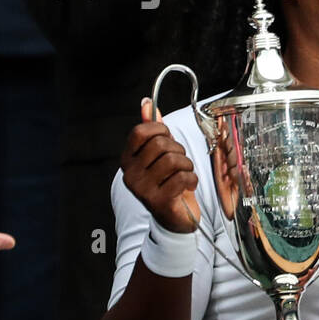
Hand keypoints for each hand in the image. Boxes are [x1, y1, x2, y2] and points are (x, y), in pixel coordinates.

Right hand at [120, 99, 200, 233]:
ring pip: (173, 160)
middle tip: (179, 163)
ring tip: (184, 174)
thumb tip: (146, 102)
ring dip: (187, 166)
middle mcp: (130, 173)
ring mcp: (142, 188)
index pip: (141, 131)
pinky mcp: (158, 200)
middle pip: (160, 144)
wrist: (174, 217)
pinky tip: (186, 187)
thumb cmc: (168, 182)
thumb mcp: (160, 154)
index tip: (168, 140)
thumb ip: (152, 129)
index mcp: (127, 159)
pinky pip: (182, 178)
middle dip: (178, 150)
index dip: (161, 131)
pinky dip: (191, 180)